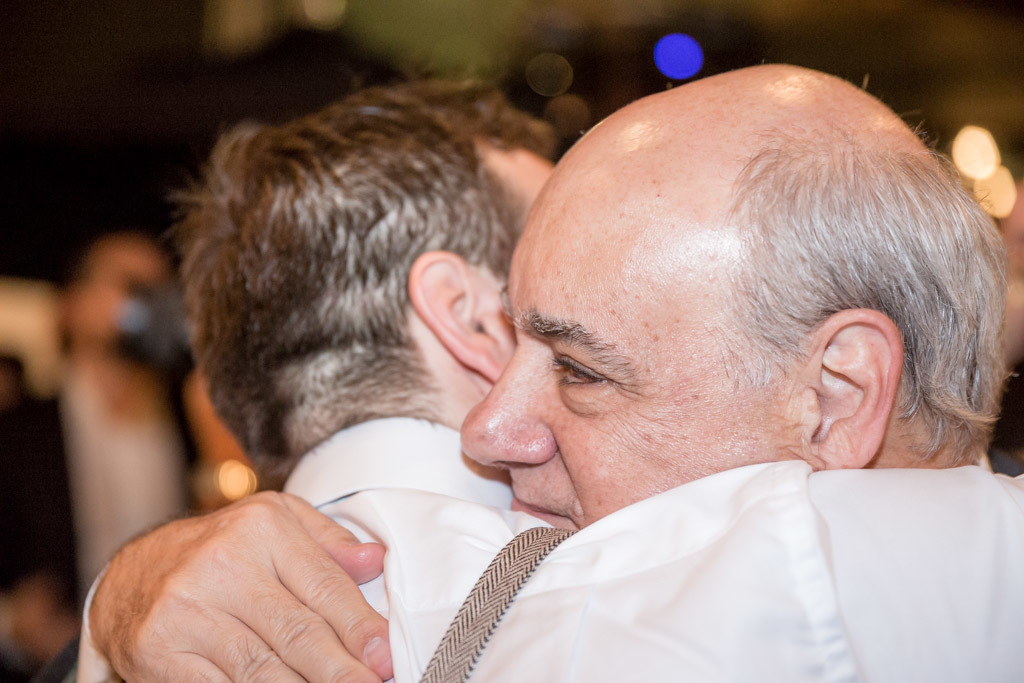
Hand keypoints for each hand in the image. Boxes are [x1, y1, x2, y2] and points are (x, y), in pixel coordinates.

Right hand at [90, 492, 391, 681]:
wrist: (130, 574)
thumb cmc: (220, 549)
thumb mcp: (275, 523)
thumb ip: (328, 541)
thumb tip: (375, 560)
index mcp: (260, 528)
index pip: (324, 587)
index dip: (360, 628)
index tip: (386, 658)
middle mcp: (221, 564)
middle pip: (297, 632)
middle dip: (340, 670)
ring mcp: (186, 610)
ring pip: (261, 668)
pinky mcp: (157, 650)